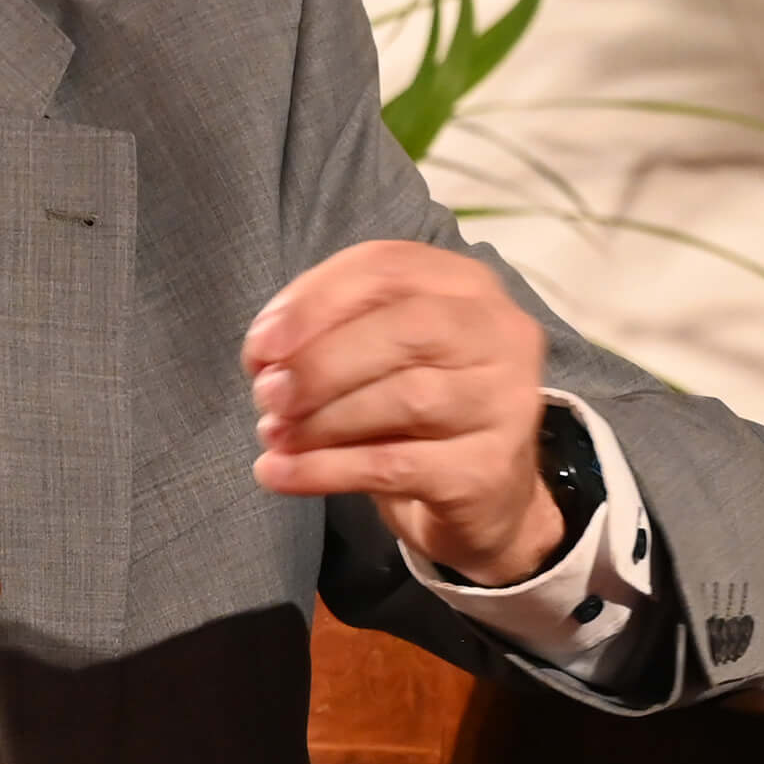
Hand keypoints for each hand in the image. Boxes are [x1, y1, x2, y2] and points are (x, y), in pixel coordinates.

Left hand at [242, 240, 564, 586]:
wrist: (482, 495)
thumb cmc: (416, 410)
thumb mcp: (374, 358)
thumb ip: (325, 337)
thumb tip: (264, 358)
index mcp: (466, 286)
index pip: (385, 268)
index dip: (311, 303)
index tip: (259, 347)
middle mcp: (500, 334)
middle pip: (404, 329)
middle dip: (319, 362)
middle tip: (266, 395)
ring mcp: (504, 403)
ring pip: (406, 398)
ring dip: (320, 419)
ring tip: (272, 435)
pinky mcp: (488, 470)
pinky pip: (396, 465)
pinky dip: (325, 468)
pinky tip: (279, 473)